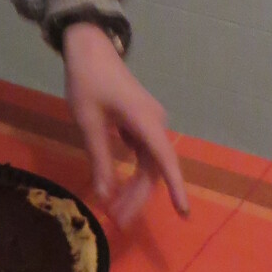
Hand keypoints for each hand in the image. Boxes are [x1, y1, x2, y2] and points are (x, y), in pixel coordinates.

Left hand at [62, 22, 189, 227]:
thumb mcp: (88, 123)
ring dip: (134, 188)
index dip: (176, 188)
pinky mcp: (141, 123)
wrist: (90, 48)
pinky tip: (117, 188)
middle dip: (138, 198)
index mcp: (144, 121)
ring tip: (115, 211)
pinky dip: (132, 173)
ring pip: (148, 164)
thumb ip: (99, 159)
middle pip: (153, 169)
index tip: (184, 213)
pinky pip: (142, 154)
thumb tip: (105, 195)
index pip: (165, 161)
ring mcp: (150, 123)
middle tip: (118, 222)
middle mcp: (154, 123)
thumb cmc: (87, 82)